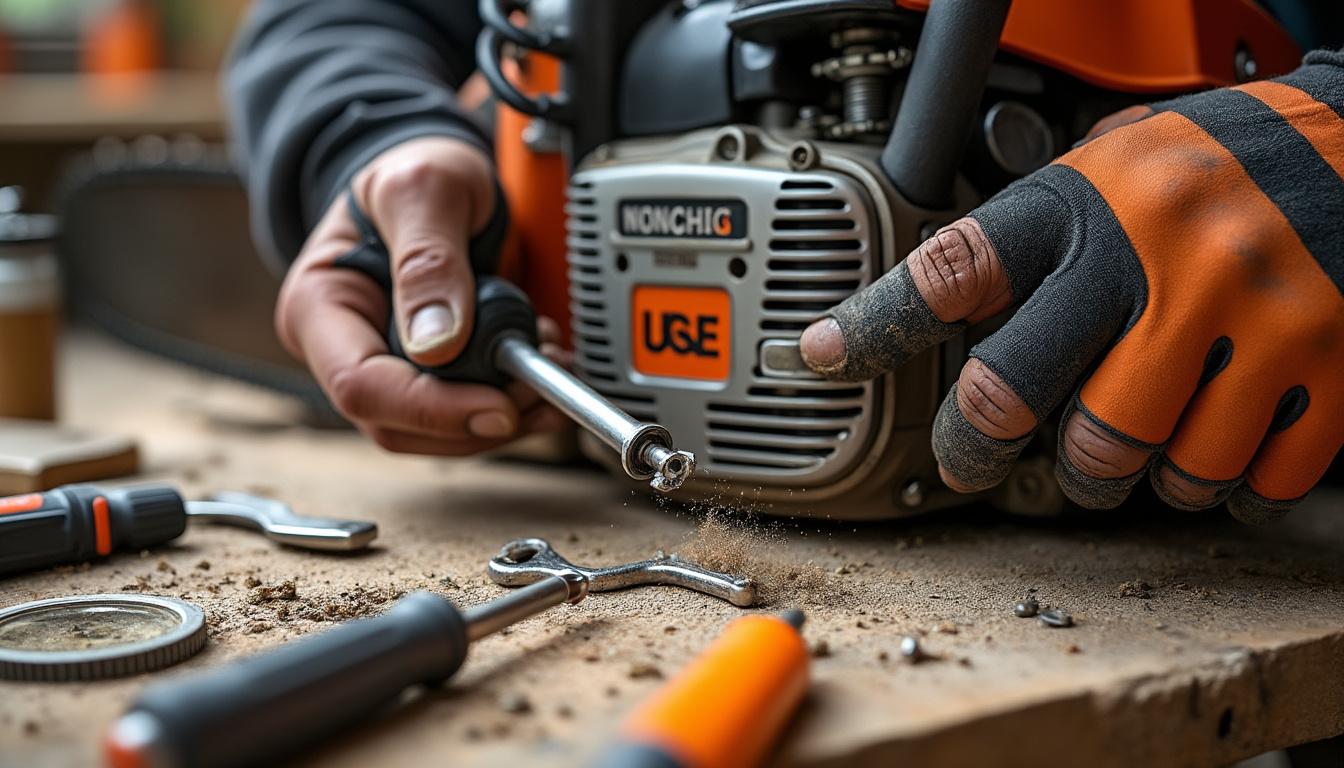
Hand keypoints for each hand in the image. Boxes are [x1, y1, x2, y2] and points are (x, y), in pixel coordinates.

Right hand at [276, 137, 567, 453]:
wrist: (433, 173)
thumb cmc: (412, 171)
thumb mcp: (423, 189)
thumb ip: (429, 258)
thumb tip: (438, 340)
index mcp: (319, 306)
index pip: (360, 386)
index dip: (431, 408)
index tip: (498, 406)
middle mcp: (344, 349)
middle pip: (398, 424)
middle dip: (475, 420)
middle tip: (537, 387)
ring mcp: (385, 368)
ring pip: (434, 434)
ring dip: (500, 419)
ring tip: (545, 372)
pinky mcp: (427, 378)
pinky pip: (462, 415)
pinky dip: (508, 406)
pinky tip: (538, 372)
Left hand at [800, 79, 1342, 521]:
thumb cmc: (1222, 163)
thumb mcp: (1109, 169)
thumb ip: (1034, 236)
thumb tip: (939, 300)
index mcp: (1093, 207)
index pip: (953, 269)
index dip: (873, 323)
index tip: (822, 356)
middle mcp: (1157, 263)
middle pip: (1017, 394)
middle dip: (975, 446)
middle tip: (970, 458)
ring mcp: (1245, 320)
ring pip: (1128, 459)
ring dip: (1112, 473)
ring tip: (1122, 438)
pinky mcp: (1324, 370)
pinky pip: (1242, 478)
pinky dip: (1218, 483)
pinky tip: (1213, 443)